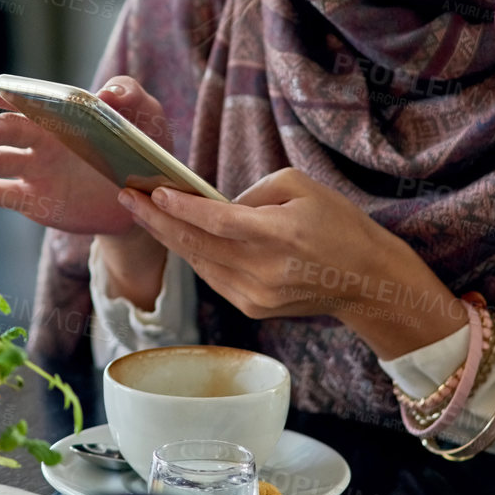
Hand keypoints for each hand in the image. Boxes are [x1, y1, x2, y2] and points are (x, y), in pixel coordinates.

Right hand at [0, 75, 173, 235]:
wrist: (146, 199)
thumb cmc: (144, 147)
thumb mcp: (146, 115)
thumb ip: (130, 95)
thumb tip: (107, 94)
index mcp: (61, 112)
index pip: (25, 97)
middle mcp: (40, 137)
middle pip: (7, 129)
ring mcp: (32, 168)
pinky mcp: (30, 199)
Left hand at [118, 168, 465, 358]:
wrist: (368, 281)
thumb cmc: (338, 224)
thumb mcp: (301, 187)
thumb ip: (251, 193)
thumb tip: (214, 204)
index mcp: (279, 235)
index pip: (217, 221)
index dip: (180, 207)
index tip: (151, 191)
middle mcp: (264, 269)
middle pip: (196, 244)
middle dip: (156, 220)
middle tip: (126, 197)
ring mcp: (256, 294)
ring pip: (198, 262)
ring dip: (168, 237)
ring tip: (142, 212)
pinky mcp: (253, 307)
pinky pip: (212, 276)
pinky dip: (193, 254)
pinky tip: (176, 235)